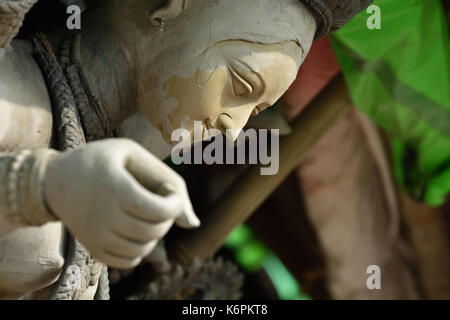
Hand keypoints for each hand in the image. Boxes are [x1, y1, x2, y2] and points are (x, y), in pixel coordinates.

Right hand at [43, 139, 199, 268]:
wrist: (54, 181)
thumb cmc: (101, 161)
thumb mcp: (133, 154)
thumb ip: (170, 182)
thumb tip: (194, 224)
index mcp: (116, 188)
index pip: (161, 210)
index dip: (175, 204)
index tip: (170, 196)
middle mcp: (103, 216)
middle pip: (155, 230)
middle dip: (167, 218)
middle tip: (158, 203)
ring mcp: (96, 236)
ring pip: (145, 248)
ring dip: (155, 233)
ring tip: (145, 215)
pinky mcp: (93, 249)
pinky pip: (130, 261)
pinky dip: (141, 248)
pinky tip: (135, 229)